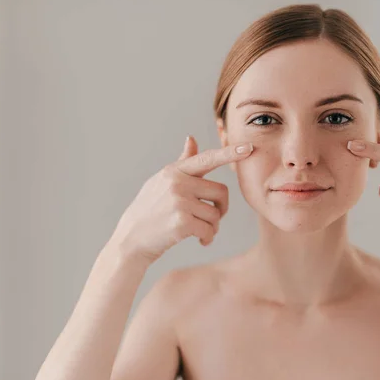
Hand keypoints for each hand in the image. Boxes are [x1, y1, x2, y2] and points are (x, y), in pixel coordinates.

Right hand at [109, 136, 252, 264]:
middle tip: (213, 218)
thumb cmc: (150, 210)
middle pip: (221, 192)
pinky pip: (210, 230)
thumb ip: (182, 162)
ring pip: (216, 214)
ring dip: (213, 226)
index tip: (249, 148)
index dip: (230, 154)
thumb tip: (192, 138)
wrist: (130, 240)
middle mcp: (177, 183)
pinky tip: (199, 240)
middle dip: (221, 208)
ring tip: (199, 231)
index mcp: (174, 171)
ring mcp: (179, 202)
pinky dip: (208, 238)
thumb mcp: (162, 182)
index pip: (207, 159)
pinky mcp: (182, 222)